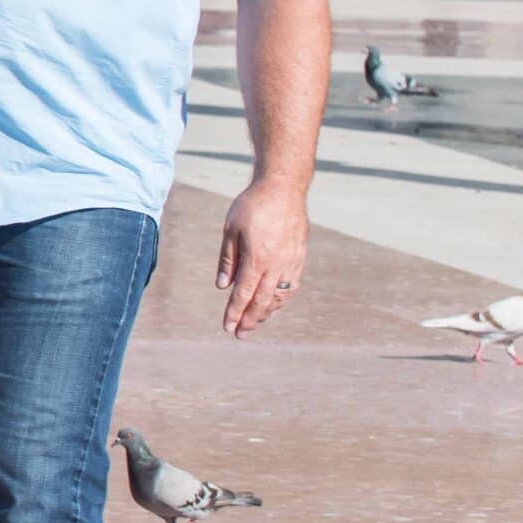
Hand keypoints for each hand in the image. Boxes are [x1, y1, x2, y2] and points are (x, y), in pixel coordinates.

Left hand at [216, 178, 307, 338]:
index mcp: (257, 259)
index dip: (235, 313)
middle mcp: (277, 264)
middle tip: (240, 334)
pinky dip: (282, 298)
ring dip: (267, 312)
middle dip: (250, 320)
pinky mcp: (300, 256)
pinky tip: (274, 304)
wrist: (284, 188)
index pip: (243, 294)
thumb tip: (223, 286)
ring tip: (255, 323)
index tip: (228, 328)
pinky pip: (291, 285)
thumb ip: (228, 259)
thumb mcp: (230, 229)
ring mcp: (291, 261)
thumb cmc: (252, 205)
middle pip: (263, 301)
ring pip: (280, 295)